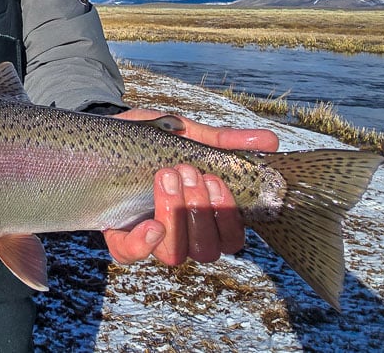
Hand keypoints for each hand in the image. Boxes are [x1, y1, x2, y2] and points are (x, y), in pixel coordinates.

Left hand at [101, 109, 278, 266]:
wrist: (112, 128)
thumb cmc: (157, 138)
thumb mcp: (191, 135)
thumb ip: (226, 142)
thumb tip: (271, 141)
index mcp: (205, 214)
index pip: (231, 238)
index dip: (228, 217)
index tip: (215, 179)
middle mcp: (182, 232)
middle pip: (206, 250)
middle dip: (200, 211)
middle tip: (188, 171)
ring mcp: (150, 236)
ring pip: (175, 255)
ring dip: (177, 217)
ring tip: (167, 176)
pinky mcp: (119, 234)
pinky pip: (130, 255)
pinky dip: (143, 244)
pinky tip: (150, 224)